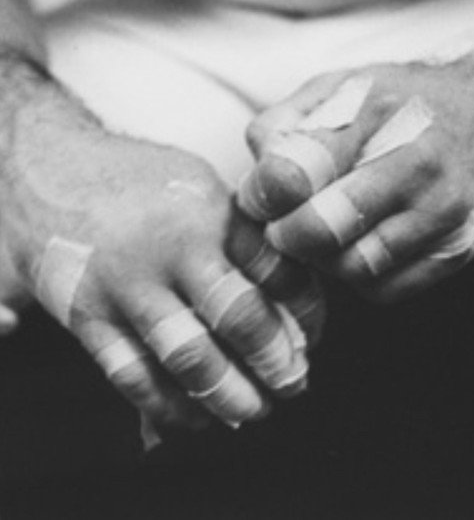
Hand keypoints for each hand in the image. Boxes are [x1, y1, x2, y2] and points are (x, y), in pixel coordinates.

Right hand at [3, 101, 312, 434]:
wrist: (51, 169)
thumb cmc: (139, 181)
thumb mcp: (198, 184)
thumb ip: (239, 237)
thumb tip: (284, 304)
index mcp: (211, 209)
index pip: (278, 270)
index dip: (305, 313)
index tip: (310, 336)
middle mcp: (172, 246)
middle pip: (240, 316)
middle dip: (276, 362)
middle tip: (293, 383)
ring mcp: (127, 283)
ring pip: (190, 357)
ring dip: (231, 395)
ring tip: (254, 407)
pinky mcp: (88, 315)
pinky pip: (134, 376)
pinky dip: (170, 406)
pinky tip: (195, 415)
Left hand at [238, 47, 473, 302]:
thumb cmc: (393, 105)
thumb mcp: (333, 89)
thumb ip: (281, 127)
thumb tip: (254, 191)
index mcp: (376, 110)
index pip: (298, 171)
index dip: (264, 195)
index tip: (261, 198)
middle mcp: (418, 160)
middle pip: (321, 229)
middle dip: (288, 234)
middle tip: (285, 223)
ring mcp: (445, 208)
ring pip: (352, 268)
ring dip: (325, 259)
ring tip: (328, 229)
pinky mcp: (461, 247)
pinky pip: (385, 290)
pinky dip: (360, 277)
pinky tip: (362, 243)